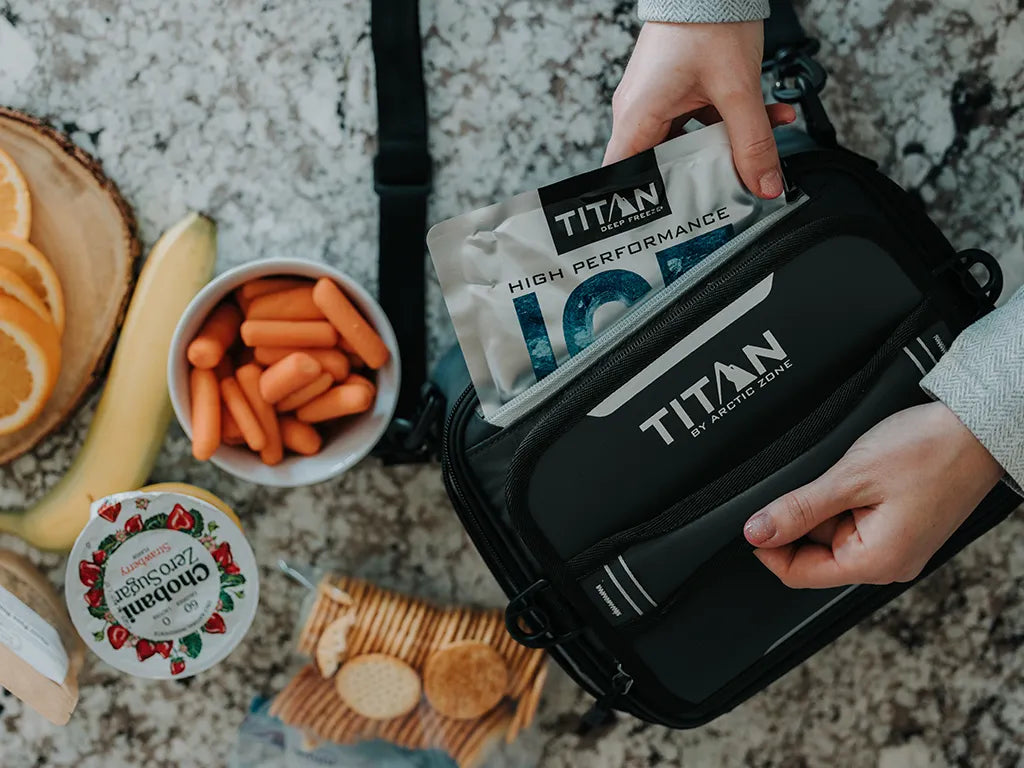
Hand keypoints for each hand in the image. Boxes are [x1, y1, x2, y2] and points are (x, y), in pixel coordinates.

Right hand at [604, 21, 795, 198]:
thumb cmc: (706, 21)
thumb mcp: (737, 90)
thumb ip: (753, 142)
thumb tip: (764, 184)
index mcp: (637, 116)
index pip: (622, 178)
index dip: (638, 206)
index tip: (662, 224)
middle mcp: (638, 111)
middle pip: (659, 166)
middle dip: (696, 178)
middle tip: (721, 195)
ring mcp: (656, 99)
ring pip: (685, 143)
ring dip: (721, 147)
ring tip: (753, 150)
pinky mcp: (674, 88)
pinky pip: (697, 120)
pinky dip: (727, 123)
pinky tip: (763, 119)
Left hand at [743, 402, 1003, 587]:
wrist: (977, 429)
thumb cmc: (929, 450)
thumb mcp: (851, 478)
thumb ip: (799, 509)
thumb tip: (756, 531)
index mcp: (876, 562)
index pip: (800, 574)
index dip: (769, 549)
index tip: (752, 522)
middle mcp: (888, 564)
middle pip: (814, 556)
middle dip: (800, 521)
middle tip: (811, 483)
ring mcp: (895, 547)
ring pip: (832, 536)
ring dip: (823, 508)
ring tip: (844, 476)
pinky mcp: (899, 529)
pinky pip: (854, 524)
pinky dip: (842, 502)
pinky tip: (854, 479)